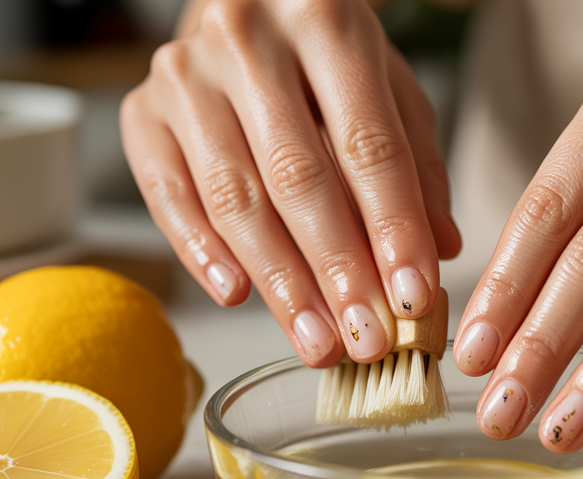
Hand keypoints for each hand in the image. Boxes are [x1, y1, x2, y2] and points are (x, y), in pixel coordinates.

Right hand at [120, 0, 460, 366]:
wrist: (245, 0)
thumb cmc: (324, 55)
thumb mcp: (389, 88)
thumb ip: (417, 167)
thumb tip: (440, 251)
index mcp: (325, 21)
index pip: (366, 144)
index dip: (393, 228)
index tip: (413, 297)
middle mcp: (247, 39)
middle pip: (297, 176)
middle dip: (337, 270)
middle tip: (366, 338)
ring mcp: (185, 74)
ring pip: (235, 196)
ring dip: (279, 281)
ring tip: (317, 340)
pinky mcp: (142, 110)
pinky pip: (168, 195)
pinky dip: (201, 252)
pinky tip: (238, 296)